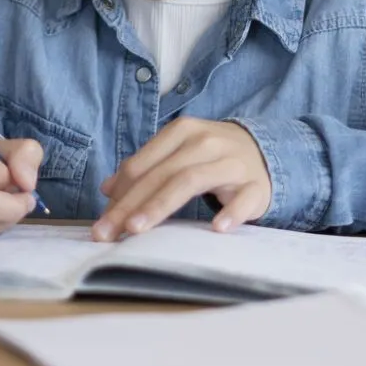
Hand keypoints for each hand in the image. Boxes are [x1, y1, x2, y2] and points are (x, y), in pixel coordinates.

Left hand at [93, 118, 270, 241]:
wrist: (263, 152)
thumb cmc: (210, 157)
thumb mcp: (176, 155)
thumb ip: (144, 169)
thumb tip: (107, 190)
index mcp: (182, 131)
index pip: (143, 165)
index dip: (119, 194)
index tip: (102, 223)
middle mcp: (205, 142)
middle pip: (161, 174)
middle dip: (131, 205)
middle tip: (108, 233)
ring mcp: (232, 162)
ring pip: (192, 181)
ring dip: (161, 206)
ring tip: (138, 230)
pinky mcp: (255, 185)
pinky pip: (244, 198)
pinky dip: (232, 212)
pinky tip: (217, 228)